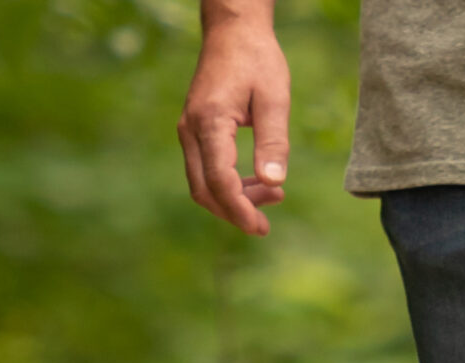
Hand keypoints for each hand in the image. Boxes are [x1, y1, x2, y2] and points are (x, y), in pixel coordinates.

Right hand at [179, 11, 290, 235]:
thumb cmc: (256, 60)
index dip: (239, 209)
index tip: (260, 228)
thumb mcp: (274, 99)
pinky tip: (260, 182)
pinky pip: (206, 169)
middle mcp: (191, 129)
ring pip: (203, 183)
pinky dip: (229, 184)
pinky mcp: (196, 130)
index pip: (219, 180)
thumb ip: (274, 142)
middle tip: (266, 225)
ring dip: (234, 199)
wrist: (233, 32)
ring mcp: (189, 130)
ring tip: (274, 196)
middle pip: (204, 189)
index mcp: (209, 122)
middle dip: (235, 212)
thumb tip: (273, 183)